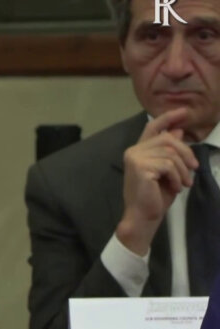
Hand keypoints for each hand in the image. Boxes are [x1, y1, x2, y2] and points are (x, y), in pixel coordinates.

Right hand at [117, 108, 197, 254]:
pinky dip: (177, 177)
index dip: (168, 118)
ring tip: (183, 183)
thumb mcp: (167, 171)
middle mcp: (133, 151)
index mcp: (138, 151)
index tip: (183, 112)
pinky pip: (168, 165)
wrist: (143, 216)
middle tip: (194, 168)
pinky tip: (176, 187)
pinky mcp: (141, 167)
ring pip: (171, 153)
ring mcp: (135, 159)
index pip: (152, 127)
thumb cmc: (154, 196)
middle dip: (186, 153)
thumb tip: (178, 132)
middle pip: (168, 139)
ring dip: (183, 170)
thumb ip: (169, 152)